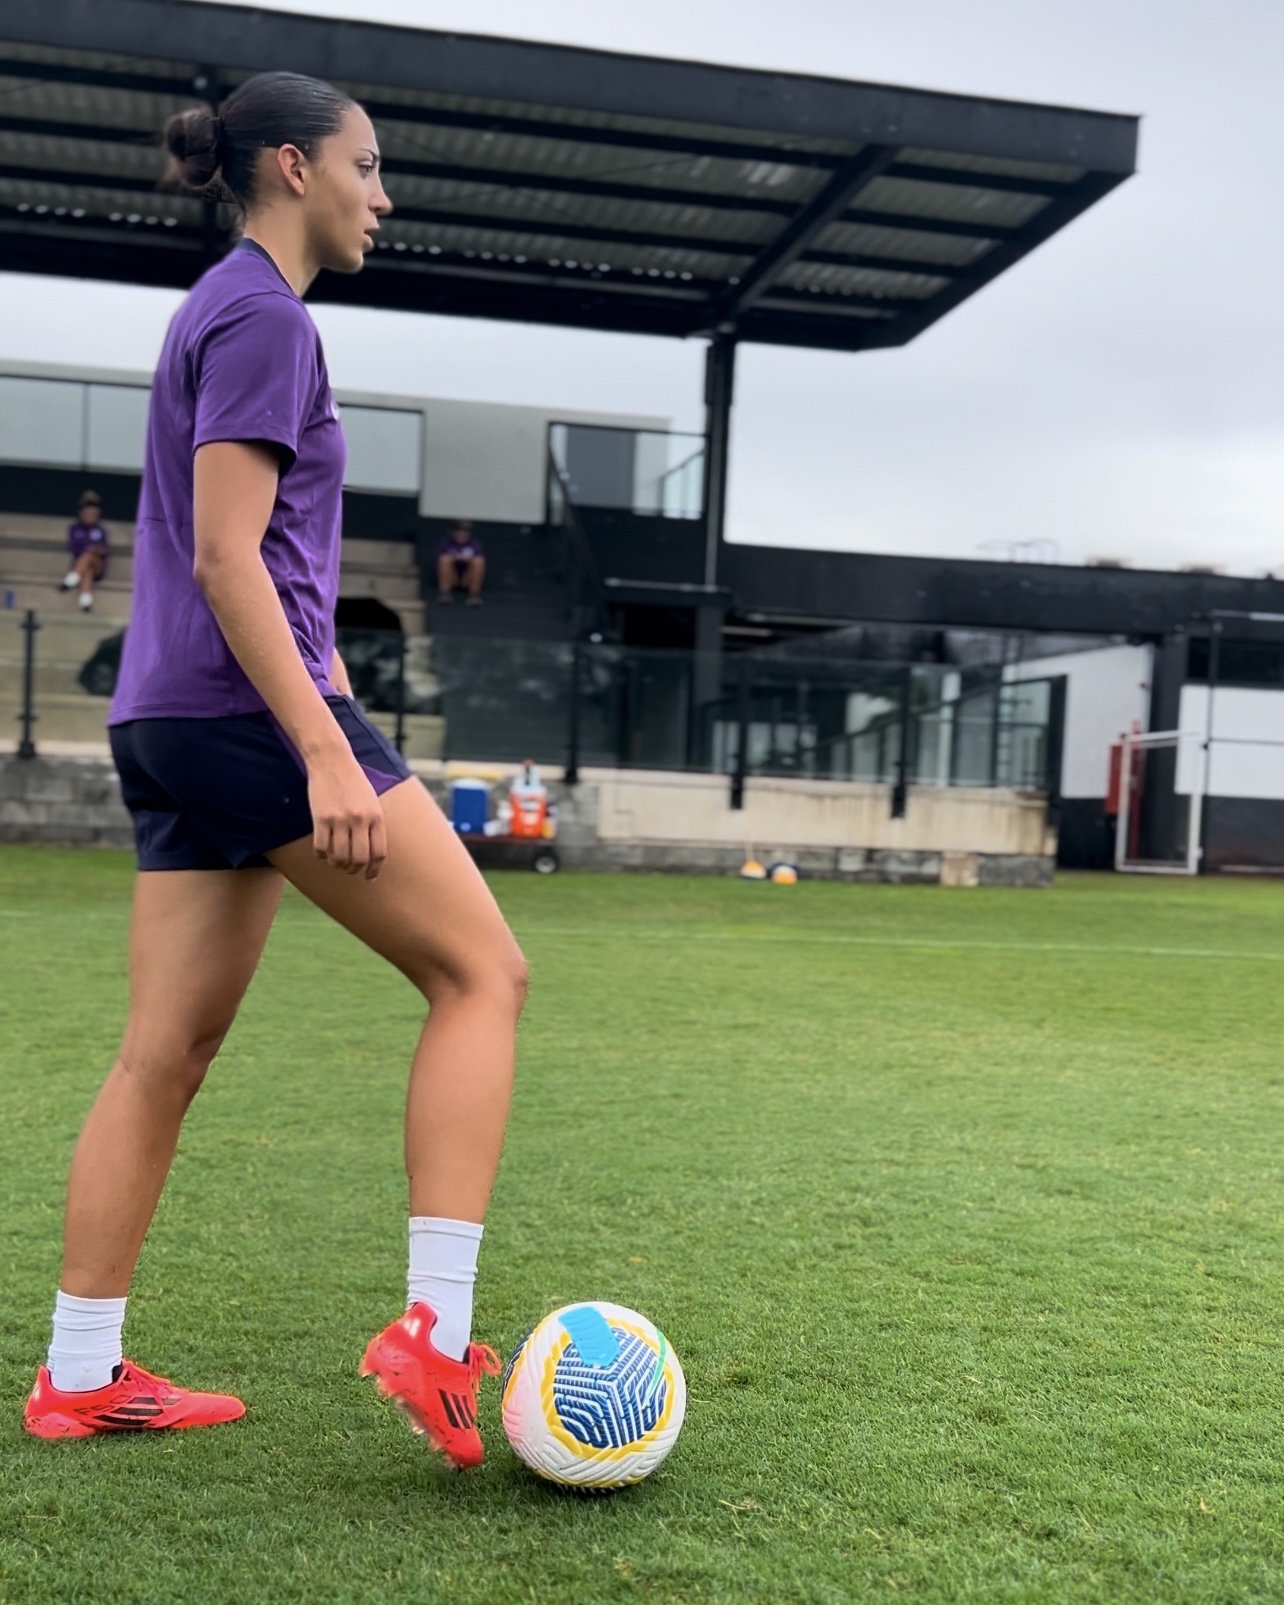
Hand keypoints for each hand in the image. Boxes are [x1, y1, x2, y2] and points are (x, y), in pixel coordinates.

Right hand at [307, 750, 386, 878]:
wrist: (331, 760)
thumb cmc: (353, 781)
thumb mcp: (371, 801)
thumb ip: (373, 824)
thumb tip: (372, 853)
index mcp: (376, 816)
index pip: (379, 852)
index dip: (374, 869)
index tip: (369, 876)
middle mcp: (360, 820)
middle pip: (359, 859)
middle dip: (355, 870)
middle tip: (350, 870)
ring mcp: (340, 819)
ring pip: (339, 857)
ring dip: (337, 864)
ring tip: (336, 861)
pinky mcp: (320, 818)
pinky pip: (321, 848)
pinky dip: (322, 855)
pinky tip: (322, 852)